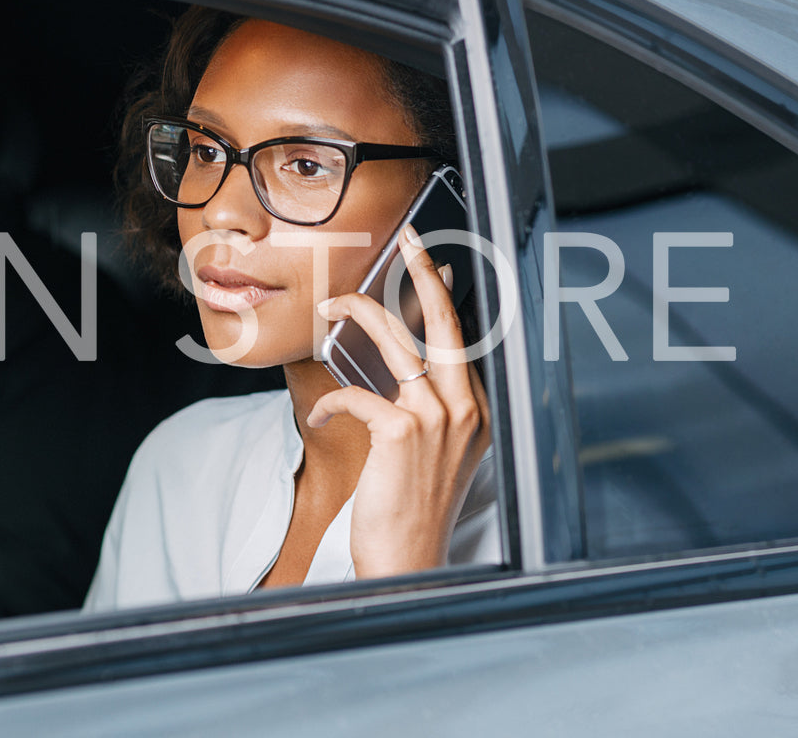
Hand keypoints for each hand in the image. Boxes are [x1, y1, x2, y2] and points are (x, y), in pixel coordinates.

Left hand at [308, 227, 490, 577]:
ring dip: (360, 315)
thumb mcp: (433, 452)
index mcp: (477, 411)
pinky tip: (320, 414)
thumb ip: (426, 407)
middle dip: (426, 272)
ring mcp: (437, 419)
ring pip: (396, 342)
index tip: (432, 263)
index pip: (461, 338)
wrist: (408, 557)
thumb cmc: (413, 506)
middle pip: (445, 322)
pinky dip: (331, 400)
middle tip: (409, 239)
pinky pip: (357, 394)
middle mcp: (465, 408)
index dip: (443, 296)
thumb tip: (398, 364)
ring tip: (332, 305)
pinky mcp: (402, 432)